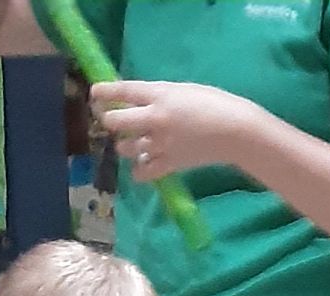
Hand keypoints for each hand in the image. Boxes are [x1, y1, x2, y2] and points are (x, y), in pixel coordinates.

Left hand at [91, 78, 257, 179]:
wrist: (235, 131)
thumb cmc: (213, 103)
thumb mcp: (182, 90)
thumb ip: (158, 96)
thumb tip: (136, 102)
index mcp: (159, 95)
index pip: (123, 92)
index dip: (104, 92)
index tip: (94, 93)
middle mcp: (154, 119)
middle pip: (116, 122)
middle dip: (110, 121)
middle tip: (112, 121)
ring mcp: (160, 144)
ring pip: (126, 148)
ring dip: (125, 145)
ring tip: (132, 143)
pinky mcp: (169, 165)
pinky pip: (143, 172)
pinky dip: (139, 170)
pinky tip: (144, 164)